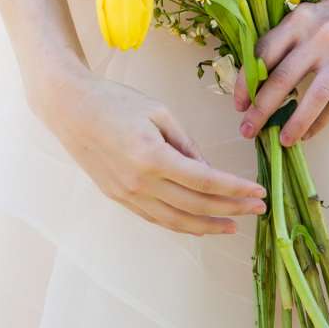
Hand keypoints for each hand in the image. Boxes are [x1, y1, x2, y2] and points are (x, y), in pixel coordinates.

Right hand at [43, 69, 267, 236]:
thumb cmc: (115, 102)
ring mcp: (128, 195)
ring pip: (176, 221)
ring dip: (208, 226)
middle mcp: (140, 183)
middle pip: (195, 206)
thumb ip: (186, 143)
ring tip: (234, 225)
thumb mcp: (159, 112)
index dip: (235, 189)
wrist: (70, 109)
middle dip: (231, 209)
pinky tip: (199, 223)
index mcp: (153, 157)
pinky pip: (157, 218)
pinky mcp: (119, 198)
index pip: (205, 181)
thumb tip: (209, 170)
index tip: (259, 192)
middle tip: (257, 210)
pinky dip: (181, 224)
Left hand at [233, 0, 328, 146]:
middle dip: (261, 109)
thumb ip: (287, 41)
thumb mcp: (309, 16)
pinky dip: (320, 122)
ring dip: (294, 123)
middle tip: (248, 131)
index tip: (239, 105)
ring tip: (282, 141)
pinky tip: (309, 135)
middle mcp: (318, 35)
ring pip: (312, 95)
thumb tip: (258, 81)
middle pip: (282, 77)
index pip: (263, 53)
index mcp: (298, 20)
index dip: (246, 82)